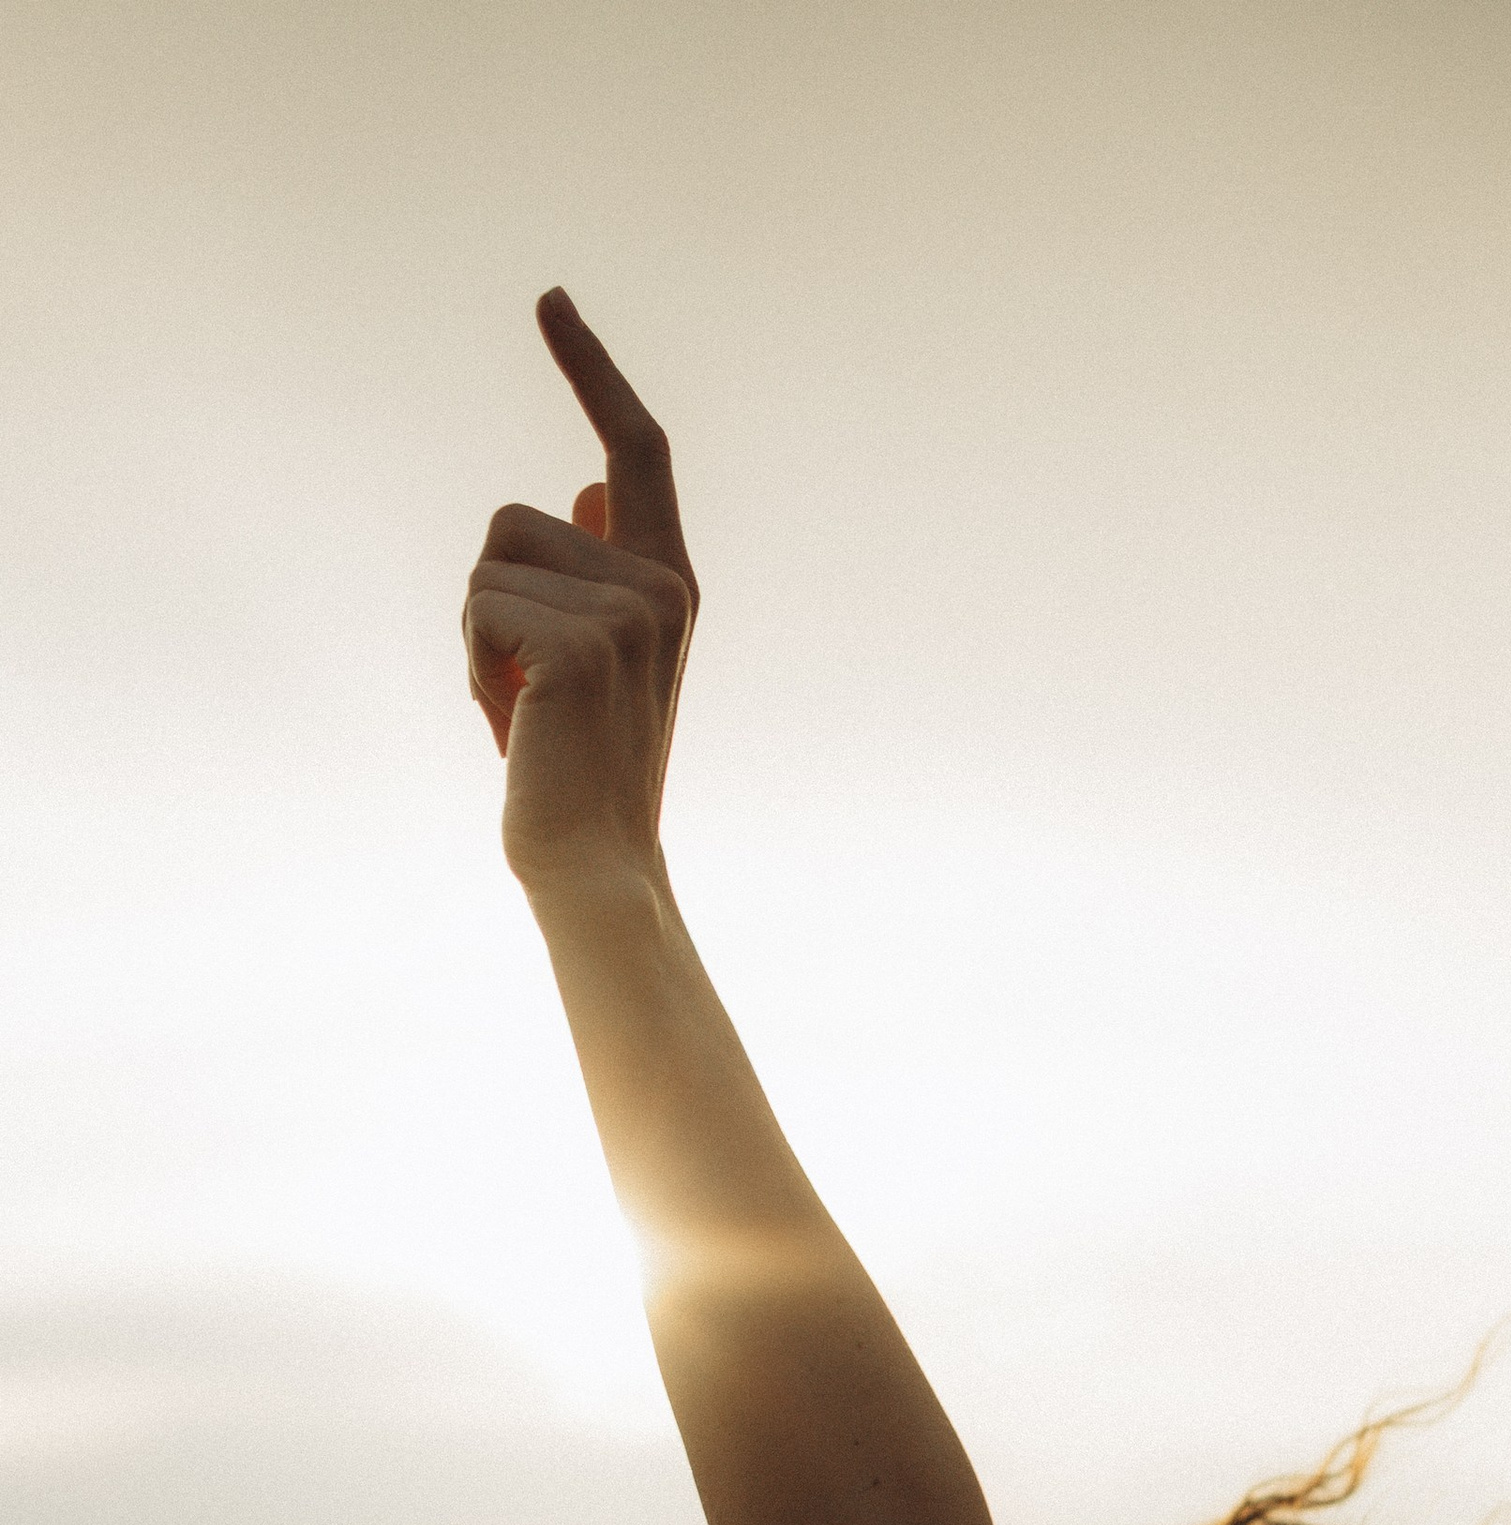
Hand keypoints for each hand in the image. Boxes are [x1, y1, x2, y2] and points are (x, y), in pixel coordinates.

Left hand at [464, 292, 698, 893]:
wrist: (595, 867)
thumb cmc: (579, 772)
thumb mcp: (592, 660)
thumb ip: (597, 570)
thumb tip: (590, 485)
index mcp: (668, 583)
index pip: (632, 449)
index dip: (589, 369)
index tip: (548, 300)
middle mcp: (658, 586)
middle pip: (516, 517)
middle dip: (490, 600)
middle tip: (525, 696)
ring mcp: (628, 612)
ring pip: (489, 561)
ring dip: (476, 635)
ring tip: (521, 710)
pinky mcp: (581, 644)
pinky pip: (478, 604)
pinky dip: (472, 664)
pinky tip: (512, 723)